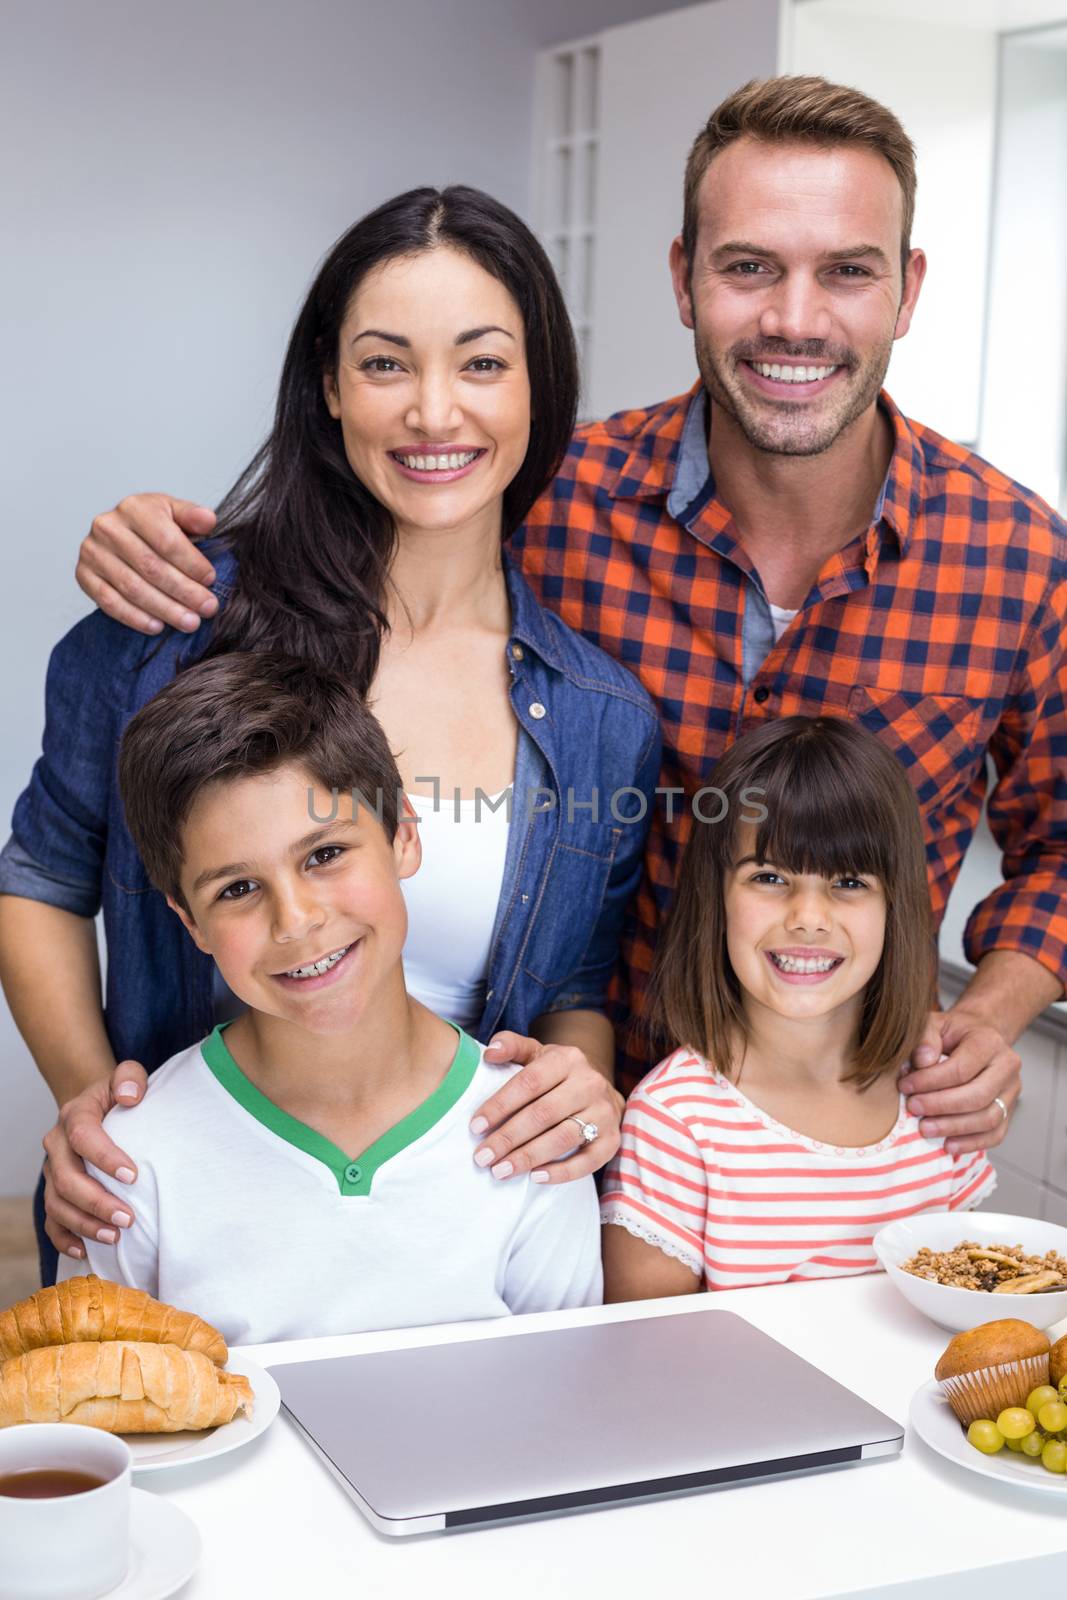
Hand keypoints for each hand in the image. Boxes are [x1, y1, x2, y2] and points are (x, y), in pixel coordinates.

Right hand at [41, 1061, 148, 1257]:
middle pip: (67, 1178)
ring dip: (84, 1224)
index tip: (133, 1176)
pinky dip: (64, 1238)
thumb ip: (131, 1078)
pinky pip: (51, 1220)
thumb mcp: (127, 1077)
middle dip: (97, 1201)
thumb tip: (130, 1096)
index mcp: (75, 1114)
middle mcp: (57, 1144)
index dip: (105, 1157)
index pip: (83, 1136)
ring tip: (114, 1237)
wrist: (98, 1108)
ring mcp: (52, 1170)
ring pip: (57, 1204)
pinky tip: (85, 1251)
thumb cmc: (118, 1096)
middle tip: (128, 1219)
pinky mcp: (54, 1191)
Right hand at [76, 494, 219, 633]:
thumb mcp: (175, 513)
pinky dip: (134, 617)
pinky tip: (157, 626)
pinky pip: (109, 602)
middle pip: (150, 566)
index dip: (191, 563)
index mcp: (133, 508)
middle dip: (184, 591)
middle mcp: (107, 527)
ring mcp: (92, 552)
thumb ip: (192, 516)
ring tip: (190, 622)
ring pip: (132, 587)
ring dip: (164, 609)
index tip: (211, 580)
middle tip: (207, 608)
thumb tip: (209, 520)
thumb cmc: (154, 525)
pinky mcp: (83, 575)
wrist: (122, 534)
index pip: (166, 540)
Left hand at [470, 1031, 622, 1183]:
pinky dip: (562, 1172)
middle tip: (482, 1157)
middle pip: (543, 1114)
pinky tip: (535, 1177)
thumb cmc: (556, 1074)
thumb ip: (512, 1046)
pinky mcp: (612, 1140)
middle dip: (508, 1138)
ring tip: (500, 1171)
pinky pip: (588, 1161)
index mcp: (567, 1058)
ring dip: (528, 1157)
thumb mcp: (536, 1053)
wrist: (600, 1089)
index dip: (500, 1105)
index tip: (475, 1127)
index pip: (529, 1082)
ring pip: (562, 1138)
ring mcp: (604, 1112)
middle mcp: (589, 1083)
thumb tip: (489, 1054)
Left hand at [898, 1008, 1021, 1154]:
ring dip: (953, 1128)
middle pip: (977, 1097)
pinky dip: (971, 1143)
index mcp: (989, 1042)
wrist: (980, 1037)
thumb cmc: (954, 1032)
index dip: (929, 1081)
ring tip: (925, 1128)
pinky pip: (996, 1134)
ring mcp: (1012, 1091)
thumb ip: (925, 1037)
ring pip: (988, 1119)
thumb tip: (923, 1061)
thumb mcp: (936, 1023)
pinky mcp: (1009, 1110)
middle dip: (940, 1106)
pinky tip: (948, 1145)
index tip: (905, 1086)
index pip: (961, 1069)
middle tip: (913, 1108)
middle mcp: (1007, 1067)